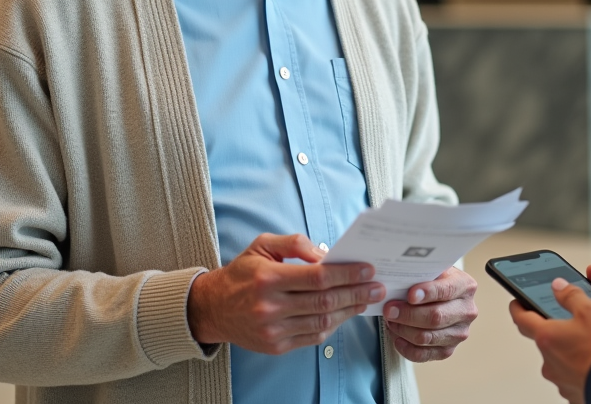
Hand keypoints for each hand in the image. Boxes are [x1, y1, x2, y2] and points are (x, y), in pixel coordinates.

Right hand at [187, 233, 385, 354]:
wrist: (213, 309)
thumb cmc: (242, 273)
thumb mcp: (262, 245)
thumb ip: (294, 243)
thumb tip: (325, 254)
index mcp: (268, 278)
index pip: (317, 277)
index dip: (347, 274)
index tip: (368, 269)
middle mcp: (270, 306)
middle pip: (324, 301)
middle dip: (356, 293)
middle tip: (377, 287)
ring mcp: (273, 330)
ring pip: (322, 321)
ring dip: (349, 311)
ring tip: (366, 300)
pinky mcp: (275, 346)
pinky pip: (312, 337)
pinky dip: (332, 325)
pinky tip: (344, 314)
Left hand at [383, 267, 477, 361]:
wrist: (442, 295)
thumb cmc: (433, 280)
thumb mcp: (432, 270)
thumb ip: (421, 273)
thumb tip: (397, 280)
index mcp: (465, 286)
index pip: (447, 290)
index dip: (428, 293)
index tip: (410, 295)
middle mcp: (467, 311)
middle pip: (436, 317)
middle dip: (408, 314)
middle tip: (389, 309)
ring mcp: (459, 333)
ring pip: (427, 337)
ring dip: (404, 330)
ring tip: (390, 321)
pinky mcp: (449, 349)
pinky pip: (424, 355)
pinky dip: (407, 348)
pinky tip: (397, 338)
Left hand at [511, 278, 590, 403]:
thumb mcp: (590, 310)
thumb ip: (570, 295)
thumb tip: (558, 286)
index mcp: (547, 336)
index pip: (521, 319)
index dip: (518, 308)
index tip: (517, 303)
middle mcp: (548, 360)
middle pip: (544, 341)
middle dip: (555, 332)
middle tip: (571, 324)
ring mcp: (559, 379)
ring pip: (559, 360)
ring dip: (569, 352)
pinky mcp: (572, 393)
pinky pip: (572, 377)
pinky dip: (580, 369)